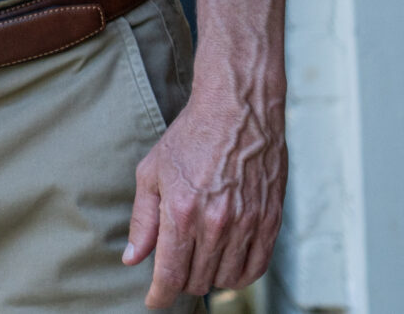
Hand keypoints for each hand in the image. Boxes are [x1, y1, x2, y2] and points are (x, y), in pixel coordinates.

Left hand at [124, 71, 284, 307]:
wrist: (238, 109)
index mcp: (182, 211)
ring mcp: (246, 223)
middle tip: (175, 270)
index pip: (170, 274)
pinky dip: (239, 275)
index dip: (159, 296)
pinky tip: (227, 265)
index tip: (154, 302)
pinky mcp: (270, 221)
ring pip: (226, 279)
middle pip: (197, 280)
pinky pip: (256, 268)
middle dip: (181, 283)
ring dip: (209, 279)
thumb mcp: (152, 173)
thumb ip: (143, 220)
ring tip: (200, 263)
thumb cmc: (190, 137)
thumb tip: (133, 259)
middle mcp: (215, 223)